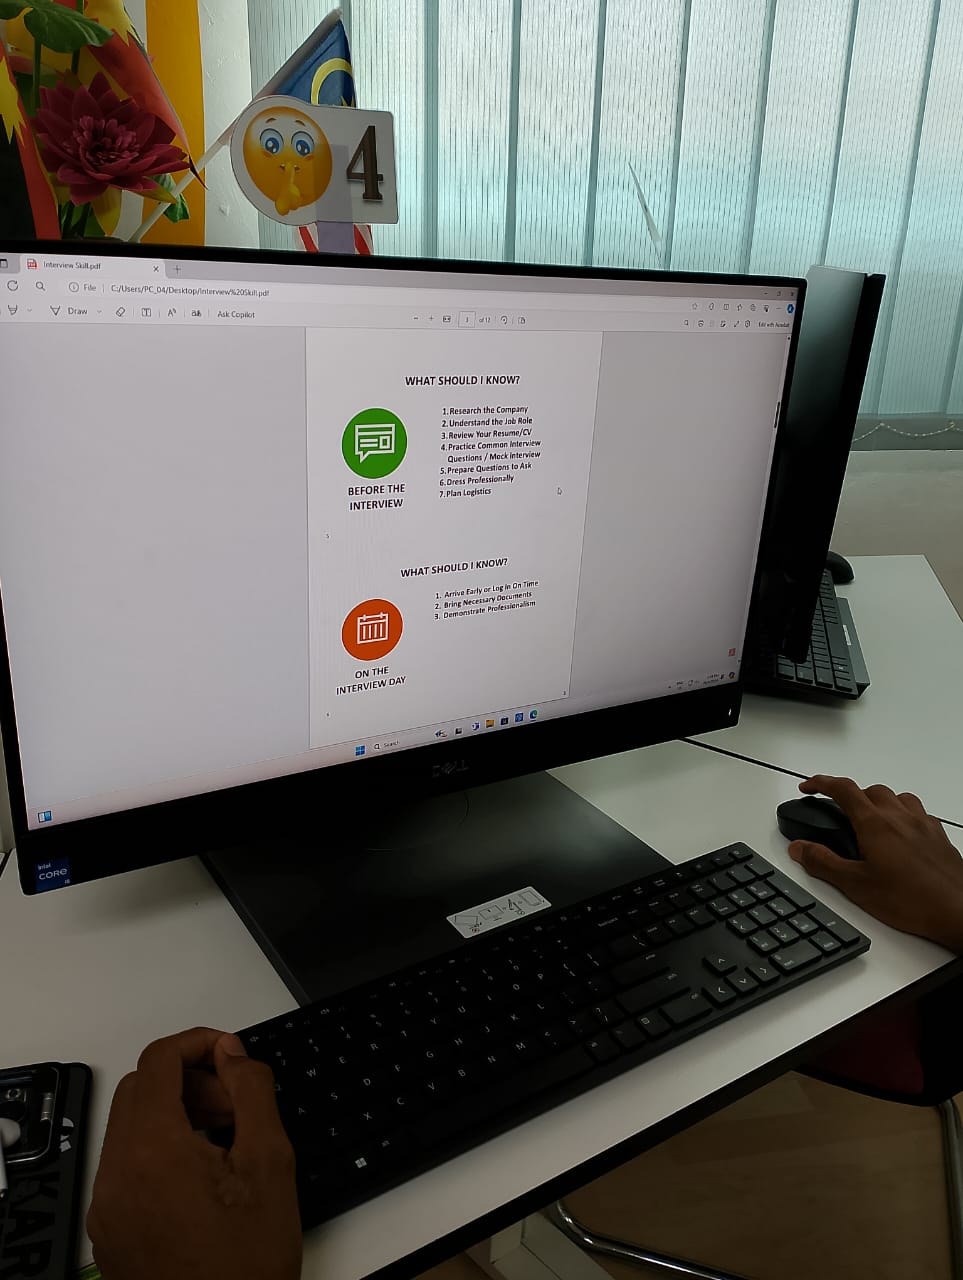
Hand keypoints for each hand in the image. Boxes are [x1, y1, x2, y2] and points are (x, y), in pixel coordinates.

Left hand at [87, 1028, 301, 1279]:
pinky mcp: (109, 1231)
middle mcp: (116, 1173)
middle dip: (189, 1080)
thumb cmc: (249, 1260)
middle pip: (140, 1090)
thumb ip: (251, 1091)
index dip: (198, 1042)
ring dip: (174, 1114)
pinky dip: (159, 1149)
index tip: (232, 1052)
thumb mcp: (270, 1161)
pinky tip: (203, 1174)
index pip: (158, 1060)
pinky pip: (126, 1166)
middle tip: (234, 1101)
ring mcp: (107, 1206)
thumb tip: (232, 1052)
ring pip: (131, 1128)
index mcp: (152, 1148)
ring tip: (226, 1139)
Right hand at [788, 774, 962, 952]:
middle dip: (849, 794)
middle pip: (869, 789)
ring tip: (869, 818)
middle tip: (836, 809)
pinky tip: (901, 833)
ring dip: (878, 801)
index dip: (821, 783)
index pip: (842, 789)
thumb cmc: (914, 900)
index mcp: (875, 824)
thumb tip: (800, 848)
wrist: (958, 911)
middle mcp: (900, 817)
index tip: (808, 787)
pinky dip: (903, 813)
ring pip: (896, 797)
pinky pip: (918, 811)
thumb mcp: (856, 885)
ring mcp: (922, 824)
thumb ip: (823, 863)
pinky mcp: (939, 835)